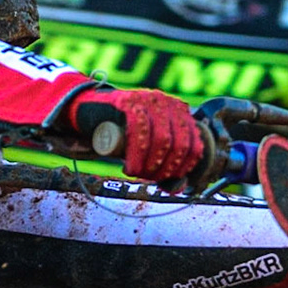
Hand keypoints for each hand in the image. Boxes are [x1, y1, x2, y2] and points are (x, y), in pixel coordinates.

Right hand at [68, 89, 206, 184]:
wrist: (92, 112)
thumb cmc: (123, 133)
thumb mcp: (149, 147)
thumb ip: (165, 166)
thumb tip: (178, 187)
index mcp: (180, 113)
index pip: (194, 144)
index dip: (183, 168)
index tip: (166, 179)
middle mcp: (168, 103)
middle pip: (178, 144)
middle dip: (165, 168)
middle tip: (147, 177)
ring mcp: (149, 99)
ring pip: (162, 139)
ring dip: (151, 164)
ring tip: (136, 173)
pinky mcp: (129, 101)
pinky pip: (140, 129)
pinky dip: (137, 153)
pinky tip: (130, 166)